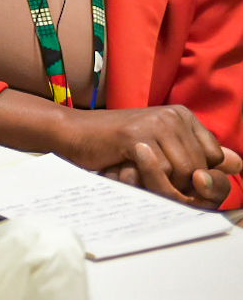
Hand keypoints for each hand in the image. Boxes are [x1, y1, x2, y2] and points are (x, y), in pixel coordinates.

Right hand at [62, 105, 232, 204]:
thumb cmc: (115, 148)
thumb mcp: (162, 151)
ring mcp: (156, 123)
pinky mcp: (137, 135)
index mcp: (184, 116)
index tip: (173, 174)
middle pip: (202, 169)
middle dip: (180, 183)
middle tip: (149, 174)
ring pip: (185, 174)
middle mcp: (175, 115)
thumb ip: (198, 156)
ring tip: (137, 170)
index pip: (219, 159)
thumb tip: (236, 163)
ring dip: (163, 184)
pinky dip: (147, 180)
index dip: (200, 176)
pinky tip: (127, 166)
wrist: (73, 134)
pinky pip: (162, 173)